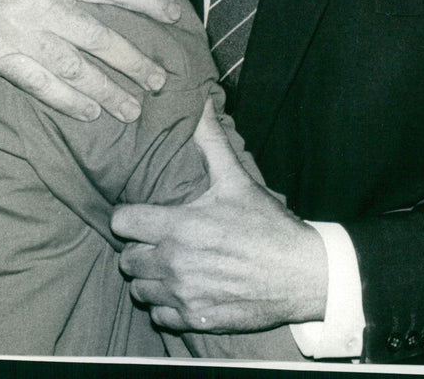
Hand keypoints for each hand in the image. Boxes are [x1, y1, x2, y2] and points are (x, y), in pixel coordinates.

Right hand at [0, 0, 181, 120]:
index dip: (148, 2)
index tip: (174, 18)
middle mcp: (41, 1)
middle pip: (99, 37)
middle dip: (134, 61)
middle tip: (161, 81)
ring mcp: (17, 31)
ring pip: (73, 67)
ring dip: (107, 89)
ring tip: (132, 108)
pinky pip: (37, 83)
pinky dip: (65, 100)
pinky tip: (89, 113)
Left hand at [112, 98, 328, 330]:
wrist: (301, 275)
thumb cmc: (268, 226)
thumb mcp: (237, 180)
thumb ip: (211, 142)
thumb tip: (201, 104)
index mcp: (180, 226)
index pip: (122, 222)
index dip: (127, 216)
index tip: (140, 214)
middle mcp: (175, 263)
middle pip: (126, 259)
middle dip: (138, 247)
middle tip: (156, 239)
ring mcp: (183, 296)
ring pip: (140, 289)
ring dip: (149, 276)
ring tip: (168, 263)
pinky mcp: (195, 319)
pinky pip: (159, 316)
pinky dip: (165, 305)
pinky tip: (182, 289)